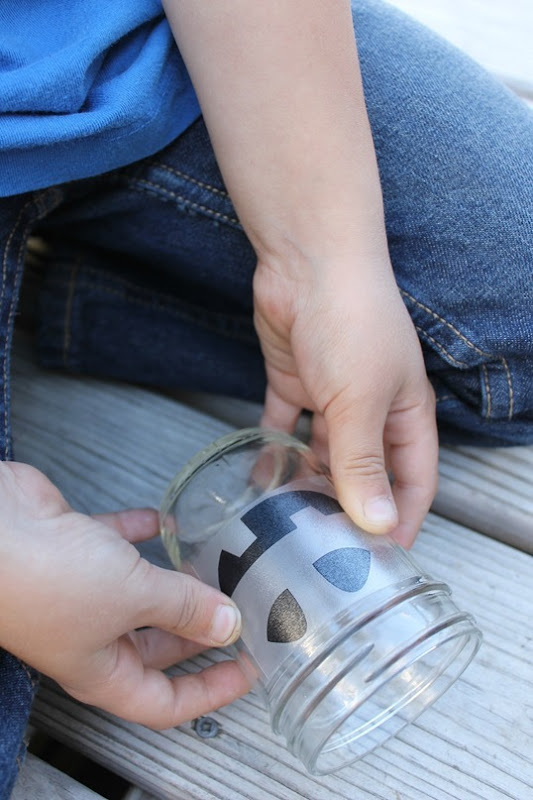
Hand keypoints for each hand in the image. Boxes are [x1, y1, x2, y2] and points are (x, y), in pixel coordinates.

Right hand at [0, 463, 248, 727]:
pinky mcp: (73, 546)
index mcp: (102, 670)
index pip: (164, 701)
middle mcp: (91, 635)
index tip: (249, 671)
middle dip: (200, 634)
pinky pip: (117, 543)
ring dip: (176, 582)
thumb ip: (184, 608)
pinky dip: (142, 534)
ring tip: (218, 567)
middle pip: (157, 647)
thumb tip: (229, 624)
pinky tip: (170, 522)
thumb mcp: (133, 598)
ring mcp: (80, 590)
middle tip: (245, 614)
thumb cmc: (48, 580)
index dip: (210, 691)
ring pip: (140, 594)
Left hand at [254, 255, 437, 547]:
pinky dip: (273, 450)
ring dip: (308, 484)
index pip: (415, 480)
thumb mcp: (362, 402)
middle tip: (325, 551)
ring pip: (322, 454)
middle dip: (349, 508)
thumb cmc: (354, 321)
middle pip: (365, 472)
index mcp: (406, 414)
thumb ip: (364, 464)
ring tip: (287, 522)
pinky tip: (259, 477)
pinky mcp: (293, 382)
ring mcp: (331, 396)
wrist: (307, 262)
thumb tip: (379, 524)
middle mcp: (371, 409)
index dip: (404, 518)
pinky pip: (284, 426)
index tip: (382, 561)